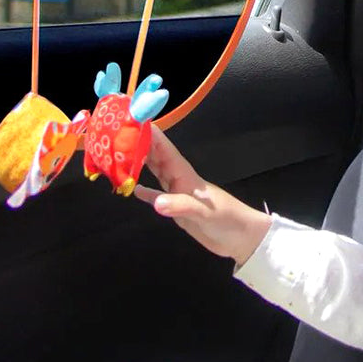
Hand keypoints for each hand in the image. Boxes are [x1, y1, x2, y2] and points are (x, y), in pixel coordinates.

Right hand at [133, 125, 270, 266]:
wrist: (241, 238)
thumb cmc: (227, 220)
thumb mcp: (204, 213)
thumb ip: (181, 206)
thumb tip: (156, 202)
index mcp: (186, 177)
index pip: (166, 152)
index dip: (153, 136)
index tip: (136, 123)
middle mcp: (180, 181)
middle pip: (158, 159)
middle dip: (143, 146)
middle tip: (121, 135)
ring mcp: (179, 194)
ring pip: (157, 174)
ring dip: (142, 164)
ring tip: (123, 155)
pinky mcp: (178, 210)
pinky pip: (158, 197)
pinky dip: (146, 193)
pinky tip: (133, 189)